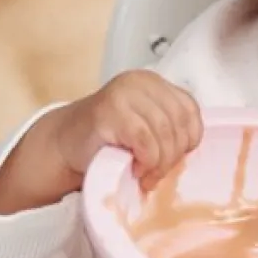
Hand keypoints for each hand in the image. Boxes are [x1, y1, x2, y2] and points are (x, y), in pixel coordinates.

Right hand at [51, 69, 202, 188]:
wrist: (65, 144)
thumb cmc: (108, 140)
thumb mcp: (145, 125)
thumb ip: (168, 126)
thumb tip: (192, 150)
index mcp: (154, 83)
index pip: (190, 109)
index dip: (189, 139)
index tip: (175, 158)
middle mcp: (140, 82)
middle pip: (179, 122)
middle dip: (174, 155)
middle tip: (157, 174)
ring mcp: (124, 94)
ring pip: (165, 132)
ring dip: (160, 162)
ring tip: (147, 175)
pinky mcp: (110, 111)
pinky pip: (145, 140)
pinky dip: (146, 160)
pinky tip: (135, 168)